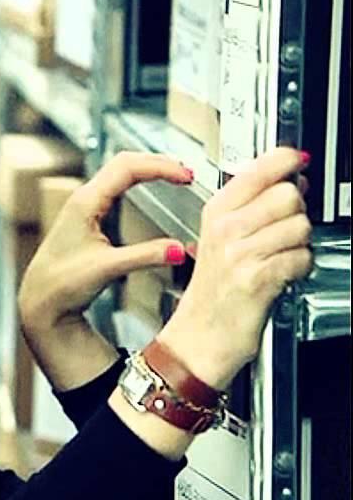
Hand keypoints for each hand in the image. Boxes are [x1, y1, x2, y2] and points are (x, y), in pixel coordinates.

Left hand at [19, 152, 190, 333]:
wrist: (39, 299)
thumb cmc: (60, 283)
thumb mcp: (107, 268)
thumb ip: (145, 257)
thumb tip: (180, 250)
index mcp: (85, 202)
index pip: (128, 168)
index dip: (160, 167)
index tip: (186, 175)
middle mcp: (83, 198)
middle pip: (125, 163)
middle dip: (158, 163)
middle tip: (187, 174)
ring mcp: (84, 205)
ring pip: (119, 172)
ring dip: (148, 169)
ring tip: (176, 175)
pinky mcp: (87, 216)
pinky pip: (116, 186)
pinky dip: (139, 181)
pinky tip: (153, 188)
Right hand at [158, 148, 312, 389]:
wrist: (198, 339)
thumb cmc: (212, 293)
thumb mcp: (220, 240)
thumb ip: (251, 207)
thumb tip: (293, 179)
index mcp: (215, 212)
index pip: (260, 169)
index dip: (287, 160)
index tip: (298, 160)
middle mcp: (226, 229)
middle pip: (288, 194)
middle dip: (297, 211)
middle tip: (283, 228)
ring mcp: (241, 253)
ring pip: (299, 225)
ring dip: (300, 243)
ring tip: (279, 256)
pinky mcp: (258, 278)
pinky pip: (301, 257)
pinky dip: (300, 268)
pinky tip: (281, 275)